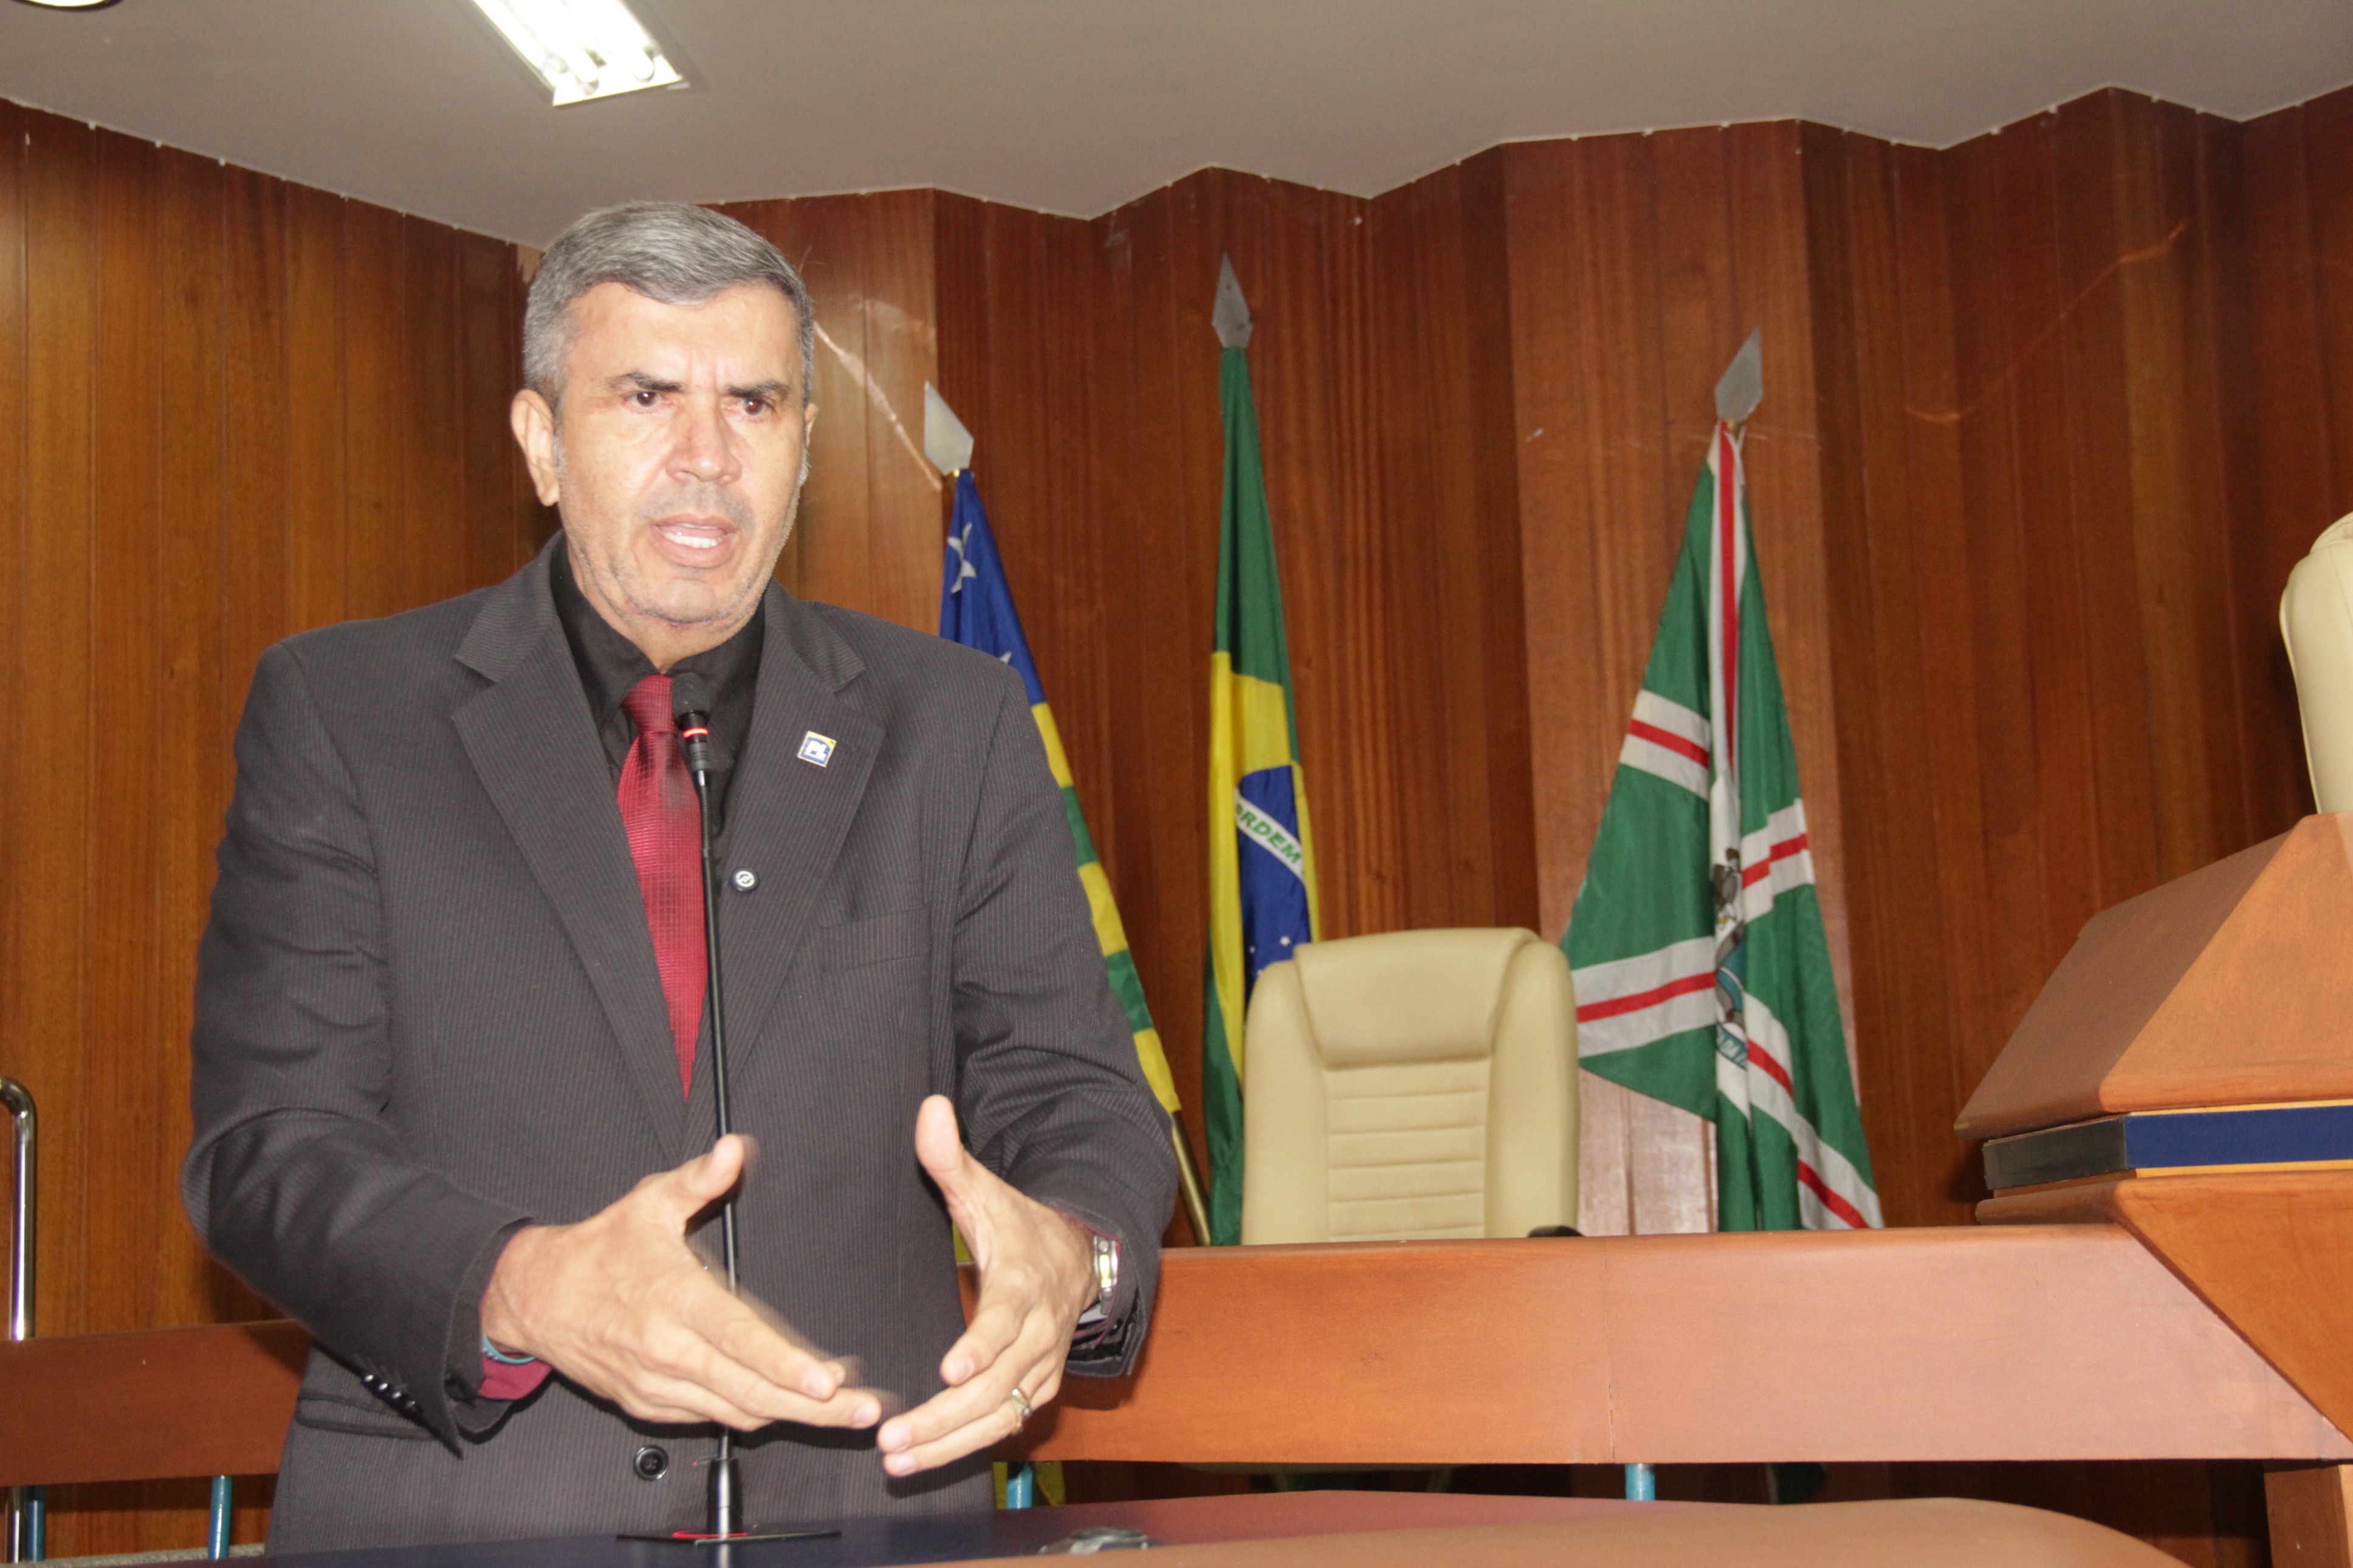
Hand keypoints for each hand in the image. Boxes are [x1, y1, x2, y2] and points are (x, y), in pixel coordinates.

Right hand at [480, 1135, 882, 1431]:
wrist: (535, 1298)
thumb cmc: (598, 1249)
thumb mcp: (647, 1201)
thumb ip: (698, 1178)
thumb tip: (734, 1149)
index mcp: (673, 1299)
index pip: (738, 1339)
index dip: (785, 1364)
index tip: (828, 1379)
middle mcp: (666, 1351)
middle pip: (749, 1391)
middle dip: (813, 1407)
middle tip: (864, 1411)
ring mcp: (656, 1386)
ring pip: (735, 1412)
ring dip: (791, 1416)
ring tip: (842, 1412)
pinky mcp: (648, 1406)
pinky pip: (710, 1418)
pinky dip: (752, 1414)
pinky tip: (787, 1406)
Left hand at [876, 1096, 1095, 1476]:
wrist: (1082, 1257)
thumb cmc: (1023, 1227)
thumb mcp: (988, 1191)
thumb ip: (952, 1159)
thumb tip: (930, 1109)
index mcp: (1027, 1285)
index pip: (1007, 1320)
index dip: (981, 1345)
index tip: (950, 1369)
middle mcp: (1040, 1335)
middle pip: (997, 1385)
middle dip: (946, 1416)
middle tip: (893, 1438)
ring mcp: (1041, 1367)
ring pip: (1000, 1415)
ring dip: (949, 1442)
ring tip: (896, 1459)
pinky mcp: (1036, 1389)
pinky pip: (1003, 1425)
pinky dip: (964, 1446)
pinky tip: (922, 1460)